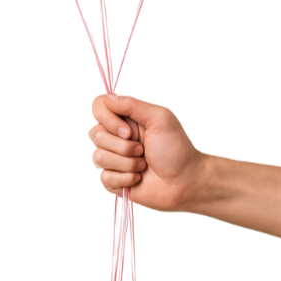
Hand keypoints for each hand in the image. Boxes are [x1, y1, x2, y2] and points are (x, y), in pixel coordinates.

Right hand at [88, 94, 206, 213]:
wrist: (184, 182)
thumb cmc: (176, 149)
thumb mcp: (159, 119)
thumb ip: (132, 105)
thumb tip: (108, 98)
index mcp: (127, 118)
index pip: (99, 107)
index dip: (108, 119)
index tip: (128, 131)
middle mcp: (117, 136)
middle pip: (95, 134)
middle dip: (122, 147)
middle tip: (143, 150)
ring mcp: (114, 158)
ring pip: (99, 158)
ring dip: (126, 164)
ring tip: (143, 165)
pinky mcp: (114, 179)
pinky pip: (104, 178)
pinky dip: (125, 179)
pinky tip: (139, 178)